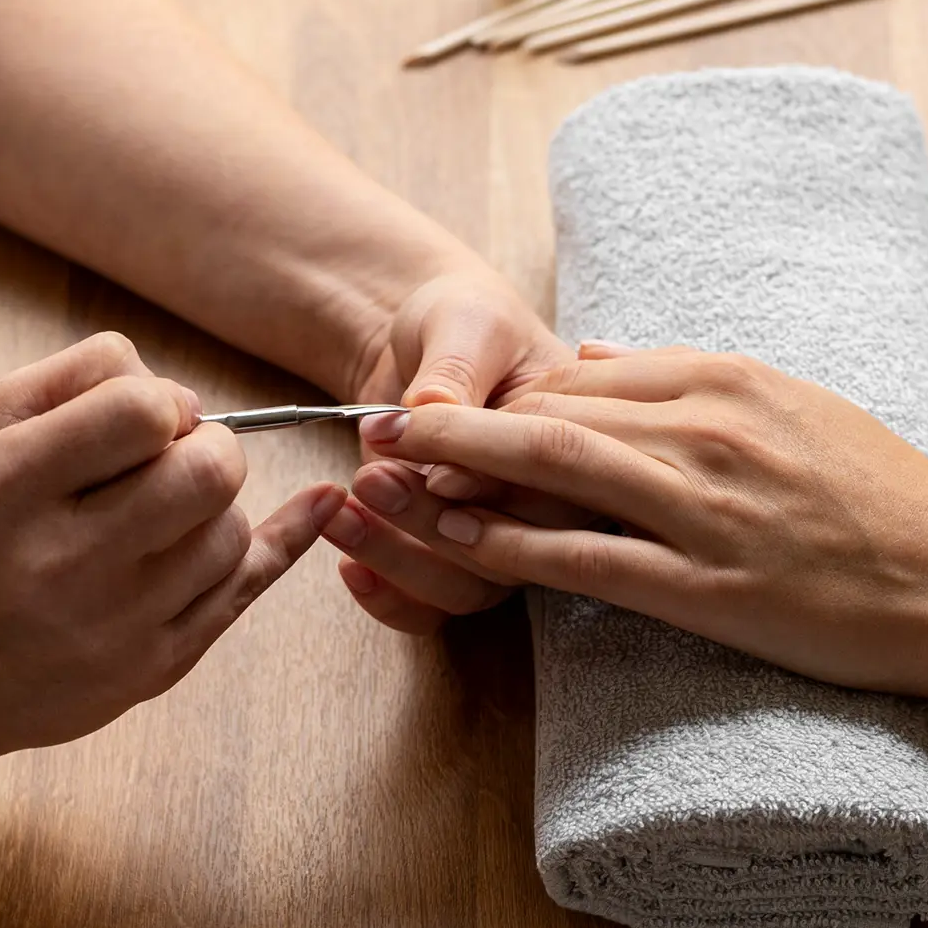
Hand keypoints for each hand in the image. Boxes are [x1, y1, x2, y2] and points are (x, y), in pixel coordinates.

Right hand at [0, 332, 343, 768]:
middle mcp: (64, 559)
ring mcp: (116, 623)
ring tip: (164, 513)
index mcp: (9, 485)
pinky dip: (287, 539)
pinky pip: (246, 589)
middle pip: (207, 471)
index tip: (141, 424)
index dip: (161, 403)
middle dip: (208, 448)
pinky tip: (323, 502)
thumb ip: (81, 379)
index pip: (142, 411)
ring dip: (215, 504)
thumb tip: (183, 392)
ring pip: (230, 530)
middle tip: (173, 460)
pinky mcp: (155, 668)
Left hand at [329, 270, 572, 632]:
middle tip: (371, 480)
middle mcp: (553, 503)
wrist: (417, 342)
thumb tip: (433, 409)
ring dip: (400, 561)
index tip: (433, 469)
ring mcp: (507, 538)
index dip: (489, 488)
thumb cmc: (458, 319)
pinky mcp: (459, 559)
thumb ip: (455, 368)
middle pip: (514, 553)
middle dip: (434, 525)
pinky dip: (390, 599)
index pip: (551, 487)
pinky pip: (435, 608)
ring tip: (343, 513)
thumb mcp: (462, 322)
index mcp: (583, 440)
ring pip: (470, 587)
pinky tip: (350, 565)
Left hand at [354, 346, 927, 701]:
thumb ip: (694, 379)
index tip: (448, 409)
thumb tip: (597, 351)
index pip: (584, 372)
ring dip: (459, 469)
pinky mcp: (706, 586)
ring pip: (552, 470)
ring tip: (386, 474)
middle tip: (379, 429)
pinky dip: (511, 549)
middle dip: (455, 418)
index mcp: (730, 381)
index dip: (503, 392)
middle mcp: (708, 430)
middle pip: (551, 408)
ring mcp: (704, 509)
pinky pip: (586, 559)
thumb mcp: (799, 407)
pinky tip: (458, 547)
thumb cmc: (892, 504)